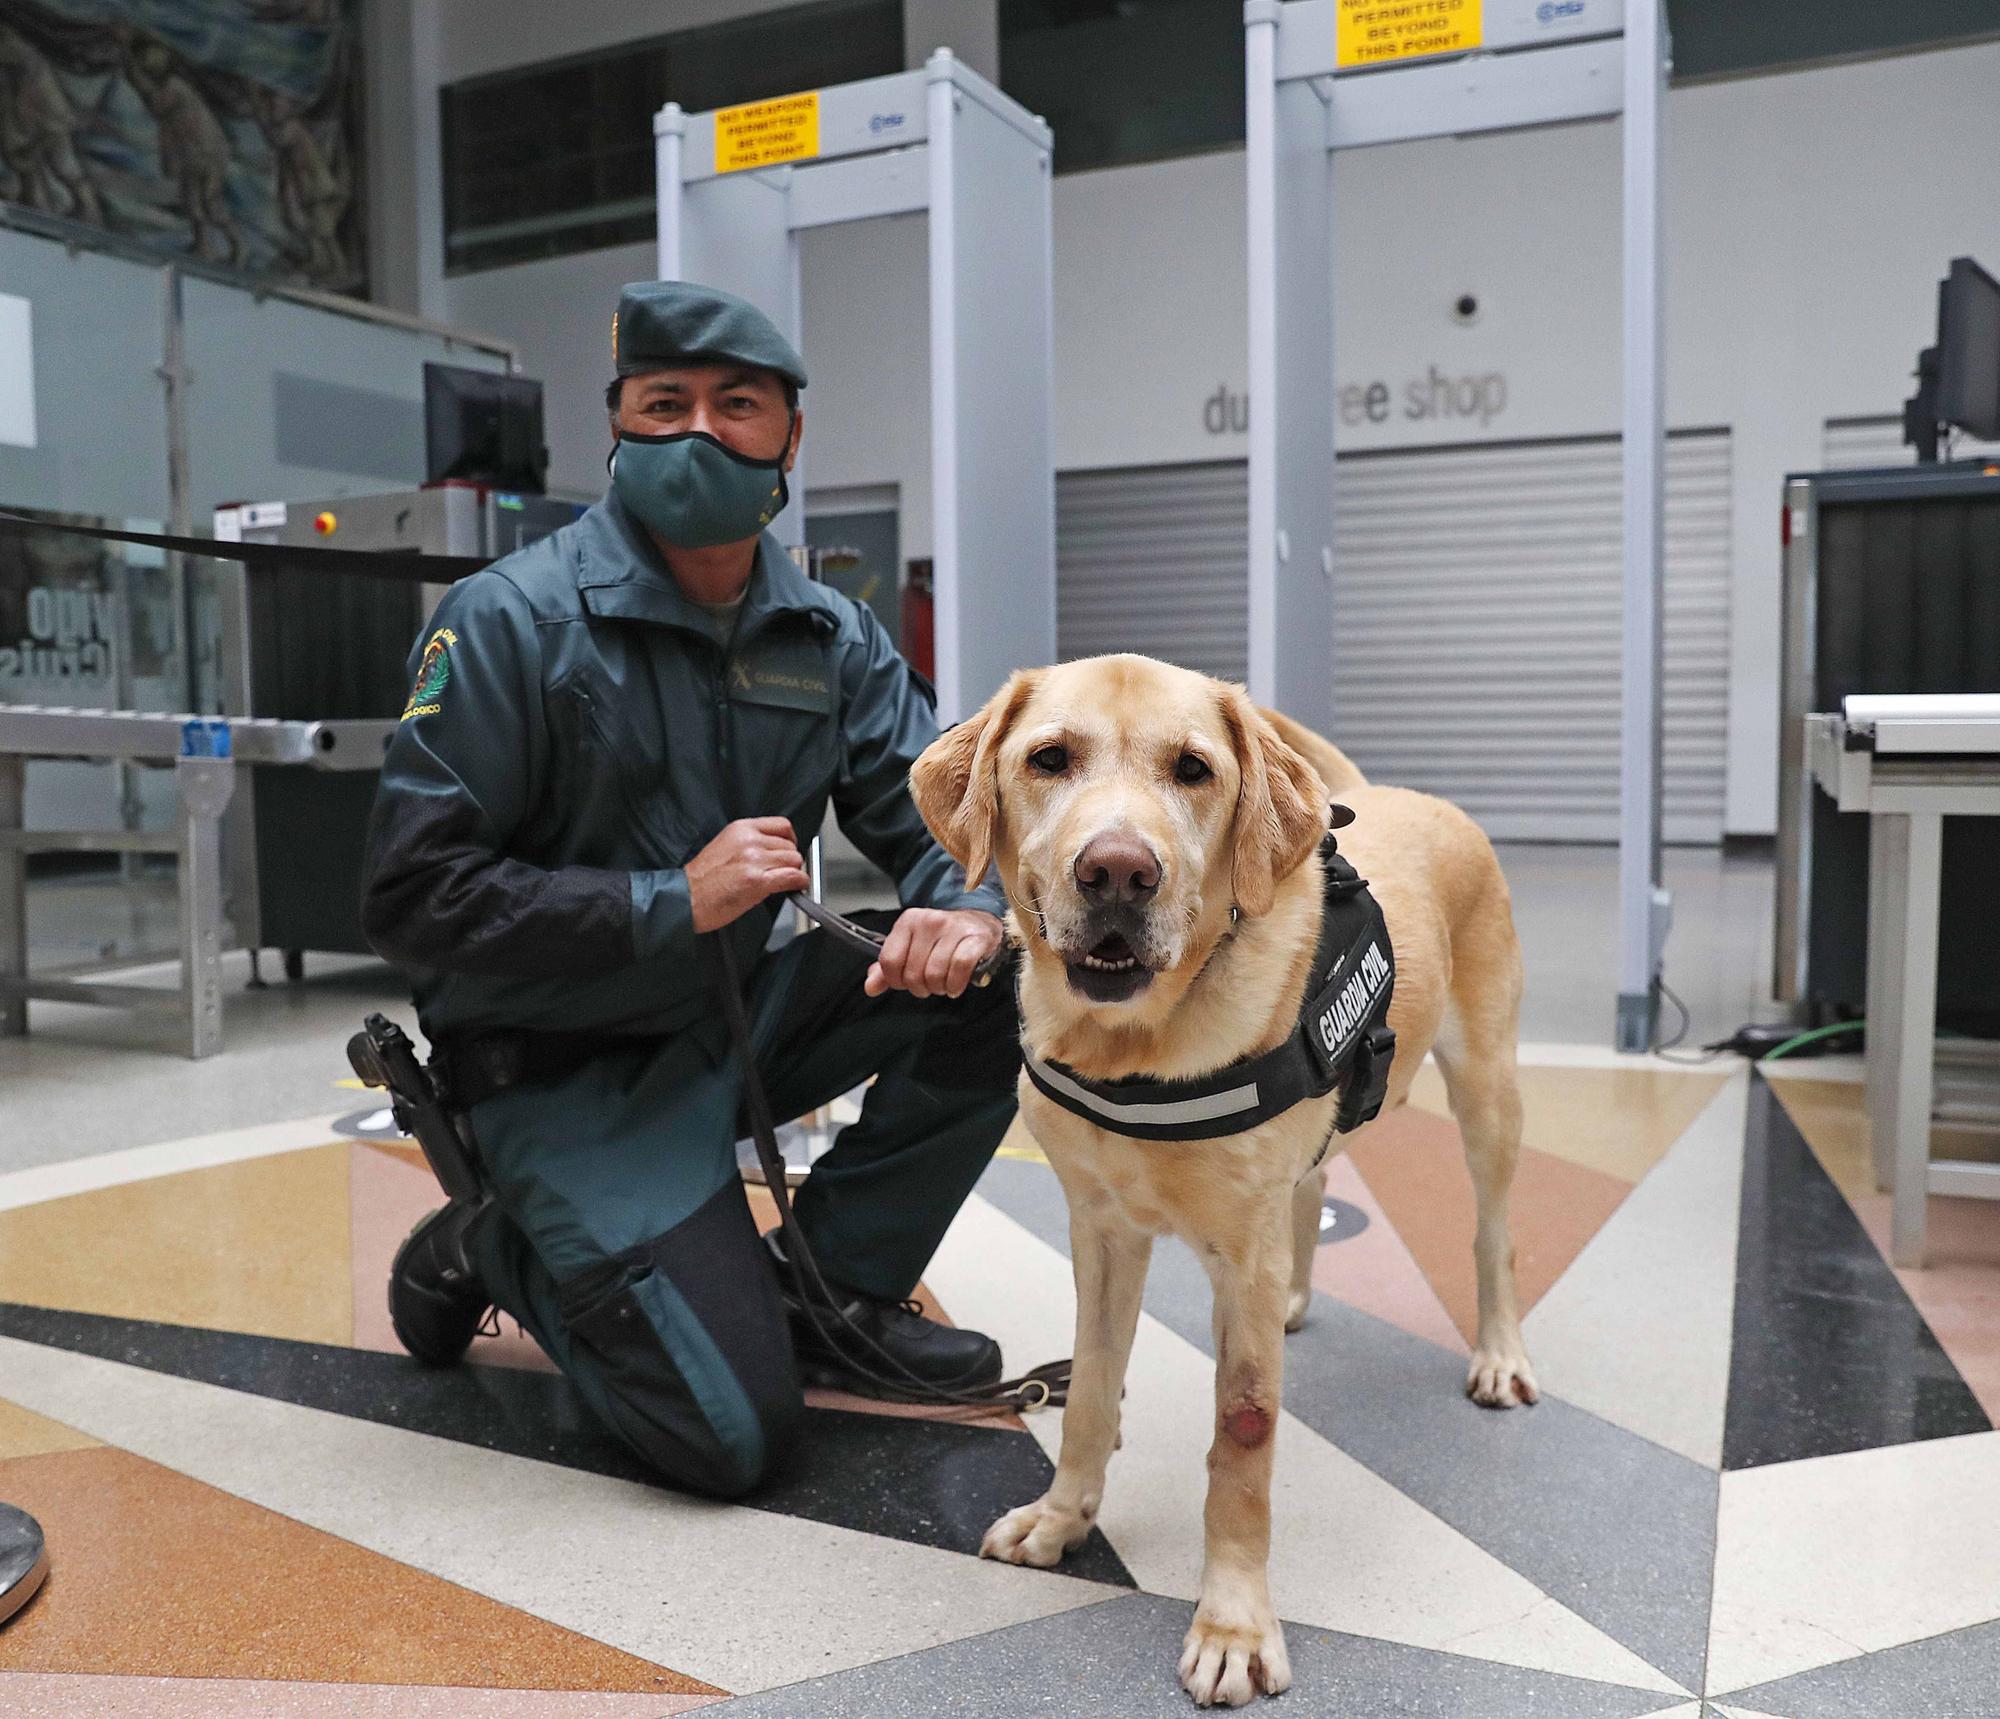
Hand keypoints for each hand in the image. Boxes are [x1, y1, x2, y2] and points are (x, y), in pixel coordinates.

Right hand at [687, 816, 810, 932]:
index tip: (789, 849)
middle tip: (783, 871)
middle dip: (790, 860)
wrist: (685, 898)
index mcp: (741, 829)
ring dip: (793, 872)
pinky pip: (793, 876)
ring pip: (794, 860)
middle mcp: (749, 840)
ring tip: (784, 881)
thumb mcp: (725, 846)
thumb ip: (750, 843)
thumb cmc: (700, 879)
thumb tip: (774, 851)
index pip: (782, 826)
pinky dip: (799, 883)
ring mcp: (754, 859)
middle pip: (790, 845)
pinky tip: (794, 887)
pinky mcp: (758, 880)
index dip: (790, 840)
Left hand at [866, 909, 1005, 999]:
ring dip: (939, 988)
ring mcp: (953, 928)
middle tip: (929, 985)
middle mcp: (929, 921)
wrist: (979, 923)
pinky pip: (959, 968)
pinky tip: (955, 987)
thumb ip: (888, 968)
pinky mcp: (975, 938)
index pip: (889, 961)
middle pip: (912, 973)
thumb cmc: (943, 940)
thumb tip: (870, 987)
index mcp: (908, 921)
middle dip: (920, 988)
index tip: (905, 982)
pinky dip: (955, 985)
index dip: (895, 981)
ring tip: (943, 984)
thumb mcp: (911, 948)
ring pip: (934, 973)